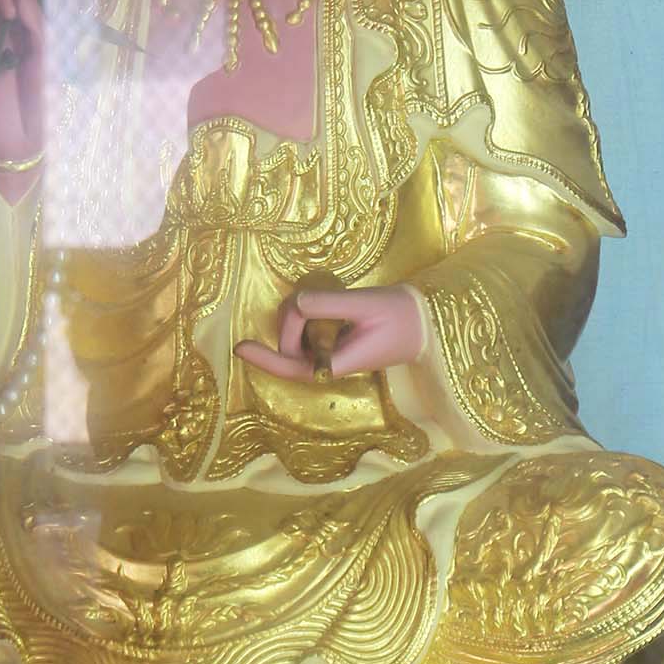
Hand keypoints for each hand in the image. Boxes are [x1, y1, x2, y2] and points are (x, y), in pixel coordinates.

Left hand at [236, 286, 424, 379]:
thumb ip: (328, 304)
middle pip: (290, 345)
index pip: (293, 368)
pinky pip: (305, 327)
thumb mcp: (365, 305)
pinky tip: (331, 302)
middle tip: (317, 296)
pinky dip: (308, 311)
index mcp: (338, 363)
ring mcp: (328, 353)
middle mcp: (328, 363)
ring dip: (300, 312)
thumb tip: (295, 303)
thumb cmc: (401, 316)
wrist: (424, 322)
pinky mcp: (331, 343)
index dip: (265, 360)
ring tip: (332, 298)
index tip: (239, 347)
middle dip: (293, 318)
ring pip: (295, 334)